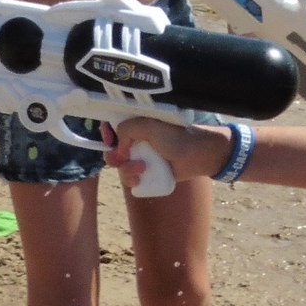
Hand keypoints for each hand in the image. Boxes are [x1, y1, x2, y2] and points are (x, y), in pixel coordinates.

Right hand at [104, 119, 231, 186]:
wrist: (199, 155)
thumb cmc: (178, 136)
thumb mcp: (149, 126)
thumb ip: (127, 129)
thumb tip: (118, 149)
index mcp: (136, 125)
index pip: (112, 126)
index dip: (106, 133)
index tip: (108, 140)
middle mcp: (136, 141)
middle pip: (112, 150)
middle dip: (114, 156)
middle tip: (122, 158)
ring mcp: (142, 158)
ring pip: (120, 167)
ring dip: (126, 169)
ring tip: (142, 168)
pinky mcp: (148, 173)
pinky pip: (132, 179)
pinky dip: (133, 180)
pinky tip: (142, 178)